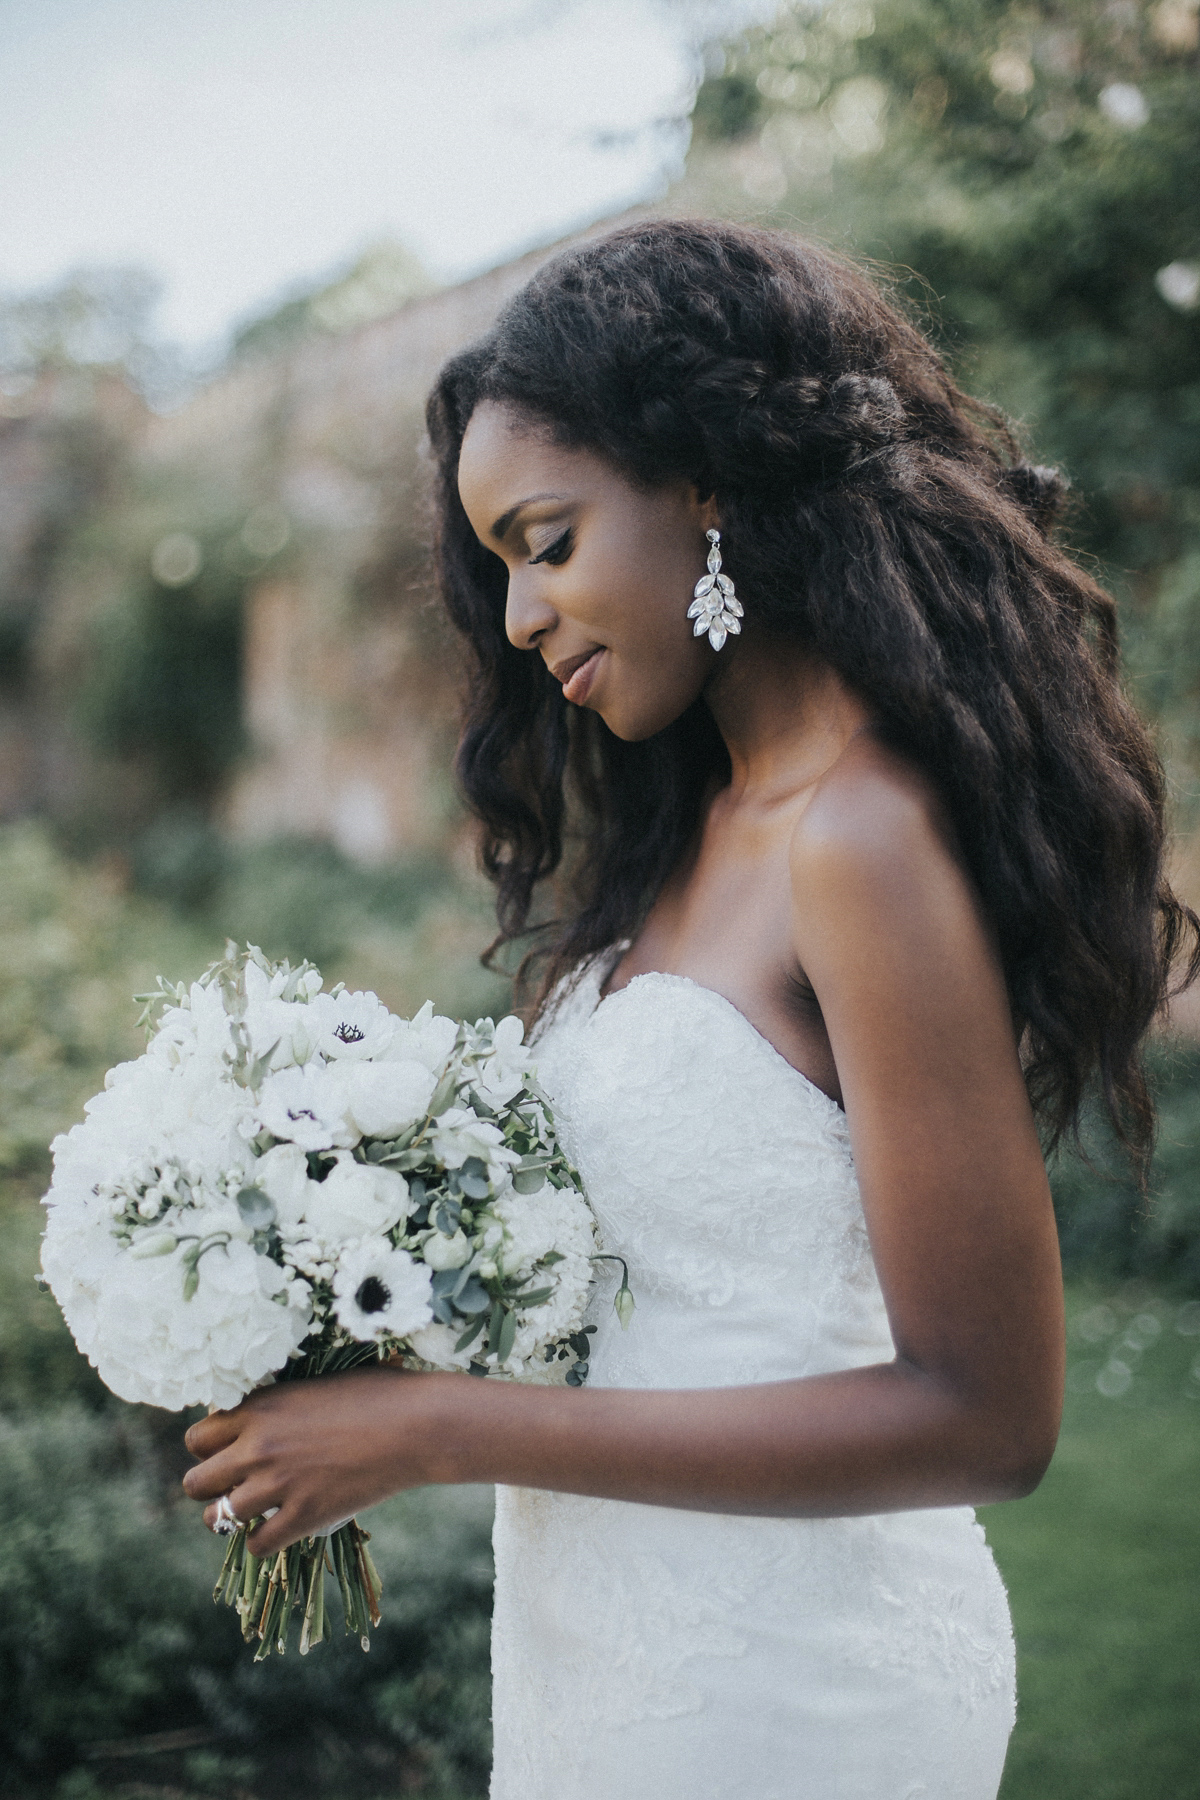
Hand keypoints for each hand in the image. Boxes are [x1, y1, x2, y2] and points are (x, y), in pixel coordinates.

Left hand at [182, 1366, 452, 1556]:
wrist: (415, 1425)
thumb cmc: (376, 1393)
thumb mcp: (315, 1384)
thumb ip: (279, 1405)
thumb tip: (259, 1417)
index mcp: (259, 1408)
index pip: (196, 1439)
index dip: (207, 1450)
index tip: (226, 1454)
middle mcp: (258, 1446)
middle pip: (195, 1483)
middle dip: (210, 1487)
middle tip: (232, 1487)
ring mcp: (278, 1484)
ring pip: (217, 1518)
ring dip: (228, 1519)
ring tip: (249, 1514)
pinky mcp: (303, 1516)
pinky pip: (257, 1545)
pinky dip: (262, 1542)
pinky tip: (277, 1530)